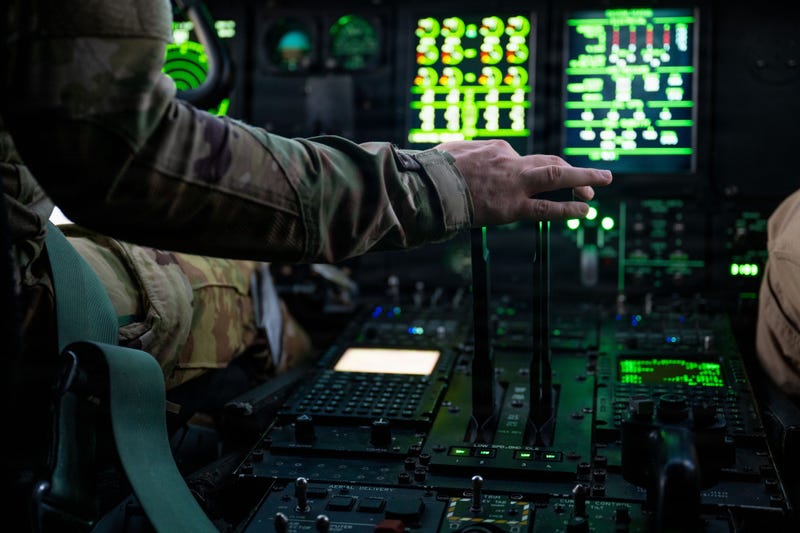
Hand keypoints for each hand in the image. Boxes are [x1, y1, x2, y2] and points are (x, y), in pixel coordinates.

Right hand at [436, 139, 612, 226]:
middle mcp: (511, 161)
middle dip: (574, 170)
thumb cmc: (434, 171)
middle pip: (550, 162)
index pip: (523, 159)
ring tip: (603, 182)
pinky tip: (584, 210)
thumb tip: (472, 160)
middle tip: (597, 177)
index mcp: (498, 148)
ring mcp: (514, 183)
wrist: (428, 187)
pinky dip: (568, 207)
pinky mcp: (512, 206)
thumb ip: (473, 155)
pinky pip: (547, 207)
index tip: (531, 183)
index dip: (532, 171)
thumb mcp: (455, 153)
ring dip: (584, 179)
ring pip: (557, 176)